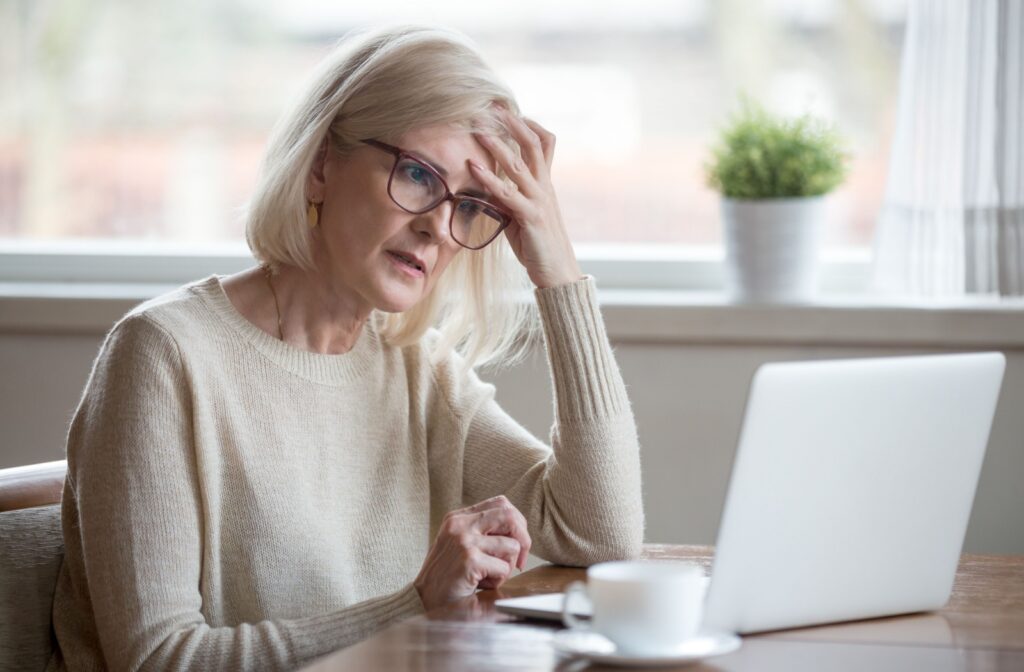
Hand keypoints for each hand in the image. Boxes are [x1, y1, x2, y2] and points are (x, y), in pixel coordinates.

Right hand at [413, 495, 531, 610]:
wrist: (423, 600)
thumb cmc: (447, 575)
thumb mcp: (460, 543)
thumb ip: (482, 531)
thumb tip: (519, 529)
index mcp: (458, 517)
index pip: (501, 504)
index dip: (517, 523)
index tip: (517, 543)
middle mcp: (460, 525)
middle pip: (510, 516)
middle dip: (523, 539)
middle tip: (519, 561)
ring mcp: (464, 541)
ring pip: (512, 546)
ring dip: (508, 567)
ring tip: (488, 576)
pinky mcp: (470, 560)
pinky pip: (504, 568)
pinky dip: (498, 581)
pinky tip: (481, 584)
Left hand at [469, 110, 582, 288]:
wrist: (558, 272)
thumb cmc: (538, 246)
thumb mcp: (521, 216)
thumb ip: (508, 198)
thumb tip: (487, 186)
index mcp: (545, 184)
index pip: (544, 144)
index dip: (529, 125)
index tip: (511, 111)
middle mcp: (545, 187)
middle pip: (533, 145)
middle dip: (513, 123)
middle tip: (493, 106)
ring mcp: (540, 200)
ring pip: (519, 164)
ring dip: (497, 145)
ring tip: (478, 130)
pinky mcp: (531, 217)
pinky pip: (508, 193)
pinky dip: (489, 178)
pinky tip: (473, 168)